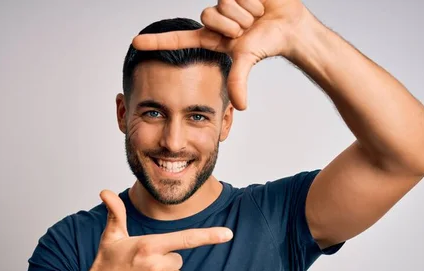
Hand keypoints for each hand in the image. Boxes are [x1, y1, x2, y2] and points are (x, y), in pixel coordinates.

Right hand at [87, 190, 233, 270]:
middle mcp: (155, 267)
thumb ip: (116, 213)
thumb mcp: (111, 238)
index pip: (185, 239)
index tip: (229, 234)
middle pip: (179, 259)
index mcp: (148, 246)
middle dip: (165, 261)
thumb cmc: (106, 265)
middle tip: (143, 266)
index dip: (209, 236)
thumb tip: (105, 192)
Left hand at [132, 0, 307, 109]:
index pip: (178, 39)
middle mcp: (213, 20)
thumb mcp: (247, 60)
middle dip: (232, 25)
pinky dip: (251, 1)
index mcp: (210, 38)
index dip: (157, 42)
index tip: (135, 42)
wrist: (289, 25)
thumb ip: (238, 81)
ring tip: (255, 17)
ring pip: (222, 4)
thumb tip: (241, 106)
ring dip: (243, 13)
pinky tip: (258, 5)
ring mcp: (223, 4)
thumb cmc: (267, 42)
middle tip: (247, 30)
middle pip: (208, 17)